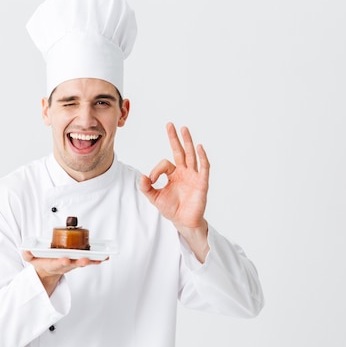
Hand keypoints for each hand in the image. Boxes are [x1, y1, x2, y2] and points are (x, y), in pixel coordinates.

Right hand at [22, 251, 104, 295]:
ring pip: (83, 263)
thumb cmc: (41, 263)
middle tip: (85, 260)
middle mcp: (64, 265)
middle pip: (73, 265)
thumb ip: (28, 254)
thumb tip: (26, 250)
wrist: (48, 272)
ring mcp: (72, 264)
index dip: (61, 262)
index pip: (57, 264)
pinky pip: (89, 261)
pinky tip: (105, 257)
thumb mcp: (31, 260)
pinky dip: (96, 260)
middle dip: (79, 263)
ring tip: (101, 258)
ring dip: (92, 261)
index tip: (65, 260)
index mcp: (53, 264)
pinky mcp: (78, 262)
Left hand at [139, 123, 209, 258]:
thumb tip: (141, 176)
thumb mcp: (155, 198)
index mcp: (174, 174)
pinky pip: (203, 167)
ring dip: (188, 142)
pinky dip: (202, 157)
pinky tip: (199, 147)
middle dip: (175, 138)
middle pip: (180, 150)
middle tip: (170, 125)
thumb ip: (146, 188)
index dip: (156, 170)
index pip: (165, 163)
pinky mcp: (202, 182)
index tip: (151, 180)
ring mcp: (194, 175)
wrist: (183, 221)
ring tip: (184, 129)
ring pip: (191, 155)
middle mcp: (184, 171)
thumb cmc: (171, 209)